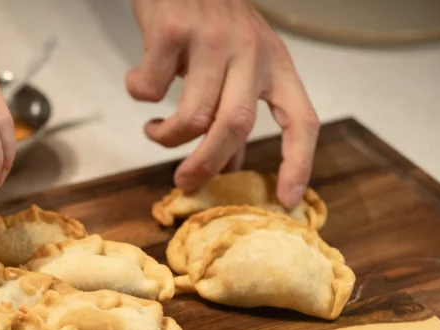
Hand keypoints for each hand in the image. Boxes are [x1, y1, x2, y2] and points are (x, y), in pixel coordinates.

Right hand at [126, 0, 319, 207]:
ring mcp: (211, 40)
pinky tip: (138, 83)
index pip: (301, 118)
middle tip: (183, 182)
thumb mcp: (237, 61)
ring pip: (192, 116)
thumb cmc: (207, 19)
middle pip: (235, 126)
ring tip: (153, 131)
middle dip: (206, 164)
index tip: (287, 199)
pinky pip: (150, 90)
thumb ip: (234, 110)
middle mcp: (249, 51)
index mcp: (274, 63)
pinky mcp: (171, 33)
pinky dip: (138, 96)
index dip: (299, 162)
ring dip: (165, 137)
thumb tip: (228, 168)